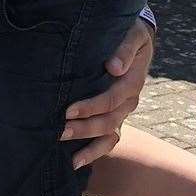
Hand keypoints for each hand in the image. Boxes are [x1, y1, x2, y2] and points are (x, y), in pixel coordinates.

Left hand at [59, 19, 153, 168]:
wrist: (135, 38)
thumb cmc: (130, 32)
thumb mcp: (133, 33)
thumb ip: (124, 48)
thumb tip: (114, 67)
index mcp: (132, 81)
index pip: (111, 99)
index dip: (91, 106)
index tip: (68, 110)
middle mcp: (129, 100)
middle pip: (109, 121)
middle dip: (85, 128)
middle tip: (60, 132)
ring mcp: (123, 111)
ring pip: (109, 134)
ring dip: (89, 145)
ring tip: (68, 156)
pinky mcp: (115, 116)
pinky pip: (109, 140)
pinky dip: (95, 153)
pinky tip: (77, 162)